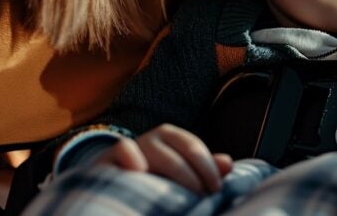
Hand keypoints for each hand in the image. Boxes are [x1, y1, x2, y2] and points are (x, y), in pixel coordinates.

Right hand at [96, 124, 232, 193]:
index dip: (207, 169)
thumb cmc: (154, 176)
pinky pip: (123, 150)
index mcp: (170, 137)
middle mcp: (150, 139)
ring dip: (171, 176)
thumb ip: (204, 168)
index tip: (216, 190)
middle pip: (176, 157)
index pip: (193, 147)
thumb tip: (228, 164)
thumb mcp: (180, 171)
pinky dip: (131, 157)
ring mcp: (129, 148)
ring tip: (179, 200)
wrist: (112, 180)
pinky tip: (140, 170)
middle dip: (192, 180)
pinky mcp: (107, 161)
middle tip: (202, 199)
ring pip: (153, 156)